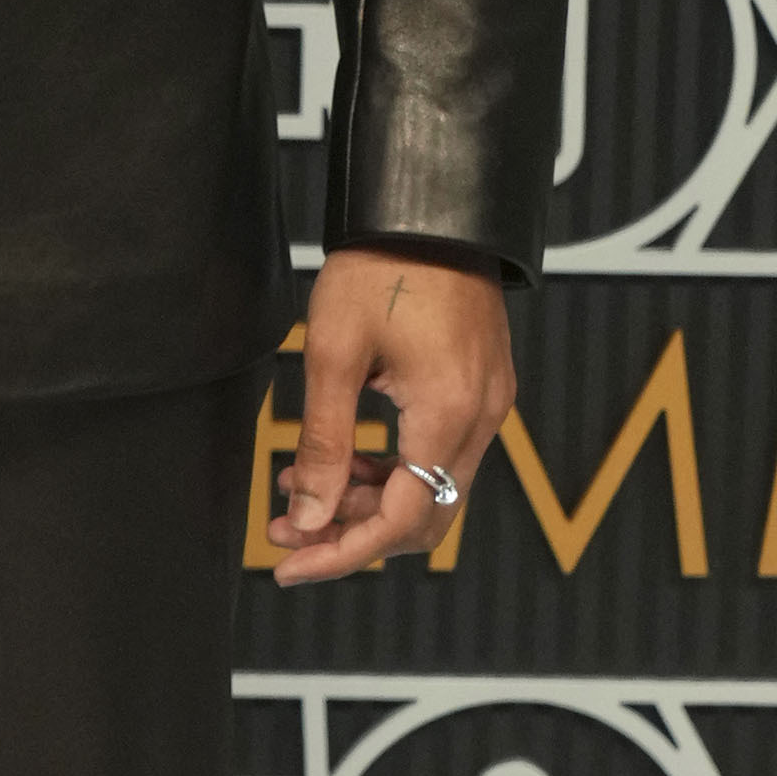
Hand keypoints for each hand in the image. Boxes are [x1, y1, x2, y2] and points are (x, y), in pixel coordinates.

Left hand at [268, 246, 512, 588]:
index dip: (342, 553)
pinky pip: (440, 455)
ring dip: (367, 500)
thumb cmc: (381, 267)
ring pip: (431, 490)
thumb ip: (325, 444)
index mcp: (447, 414)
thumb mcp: (333, 353)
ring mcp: (489, 404)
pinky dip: (391, 469)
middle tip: (287, 528)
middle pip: (423, 517)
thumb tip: (311, 516)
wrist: (430, 209)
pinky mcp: (482, 389)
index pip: (401, 520)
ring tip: (298, 488)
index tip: (289, 566)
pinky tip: (341, 458)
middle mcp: (482, 419)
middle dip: (352, 532)